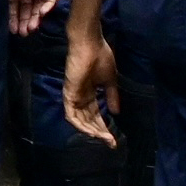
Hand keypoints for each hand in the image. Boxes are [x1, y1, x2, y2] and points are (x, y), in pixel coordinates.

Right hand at [8, 0, 59, 33]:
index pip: (14, 5)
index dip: (14, 18)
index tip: (13, 31)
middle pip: (27, 7)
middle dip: (25, 20)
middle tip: (24, 33)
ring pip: (39, 3)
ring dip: (36, 16)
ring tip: (33, 27)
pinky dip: (48, 3)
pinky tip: (42, 12)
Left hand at [61, 26, 115, 143]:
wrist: (89, 42)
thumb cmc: (100, 56)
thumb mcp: (110, 80)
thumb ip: (112, 96)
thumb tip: (116, 112)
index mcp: (90, 93)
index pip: (96, 115)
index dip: (105, 127)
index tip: (114, 139)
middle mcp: (81, 97)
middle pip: (89, 121)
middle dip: (100, 133)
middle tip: (112, 143)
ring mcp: (74, 95)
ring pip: (80, 121)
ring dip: (92, 132)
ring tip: (105, 139)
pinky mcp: (69, 93)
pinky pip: (72, 115)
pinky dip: (81, 125)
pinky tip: (92, 132)